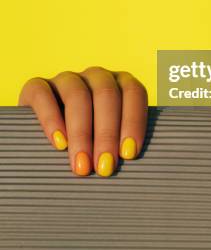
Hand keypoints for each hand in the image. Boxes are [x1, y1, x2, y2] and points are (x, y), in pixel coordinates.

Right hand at [19, 66, 147, 176]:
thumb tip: (135, 172)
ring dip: (82, 132)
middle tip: (104, 167)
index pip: (133, 92)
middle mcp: (96, 76)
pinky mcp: (36, 86)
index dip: (133, 121)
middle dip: (107, 133)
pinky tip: (59, 144)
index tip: (129, 154)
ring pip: (77, 95)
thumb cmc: (91, 144)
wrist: (45, 139)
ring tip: (82, 165)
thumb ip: (121, 146)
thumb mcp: (109, 140)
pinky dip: (51, 119)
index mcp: (120, 83)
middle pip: (106, 94)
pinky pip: (43, 95)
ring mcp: (67, 79)